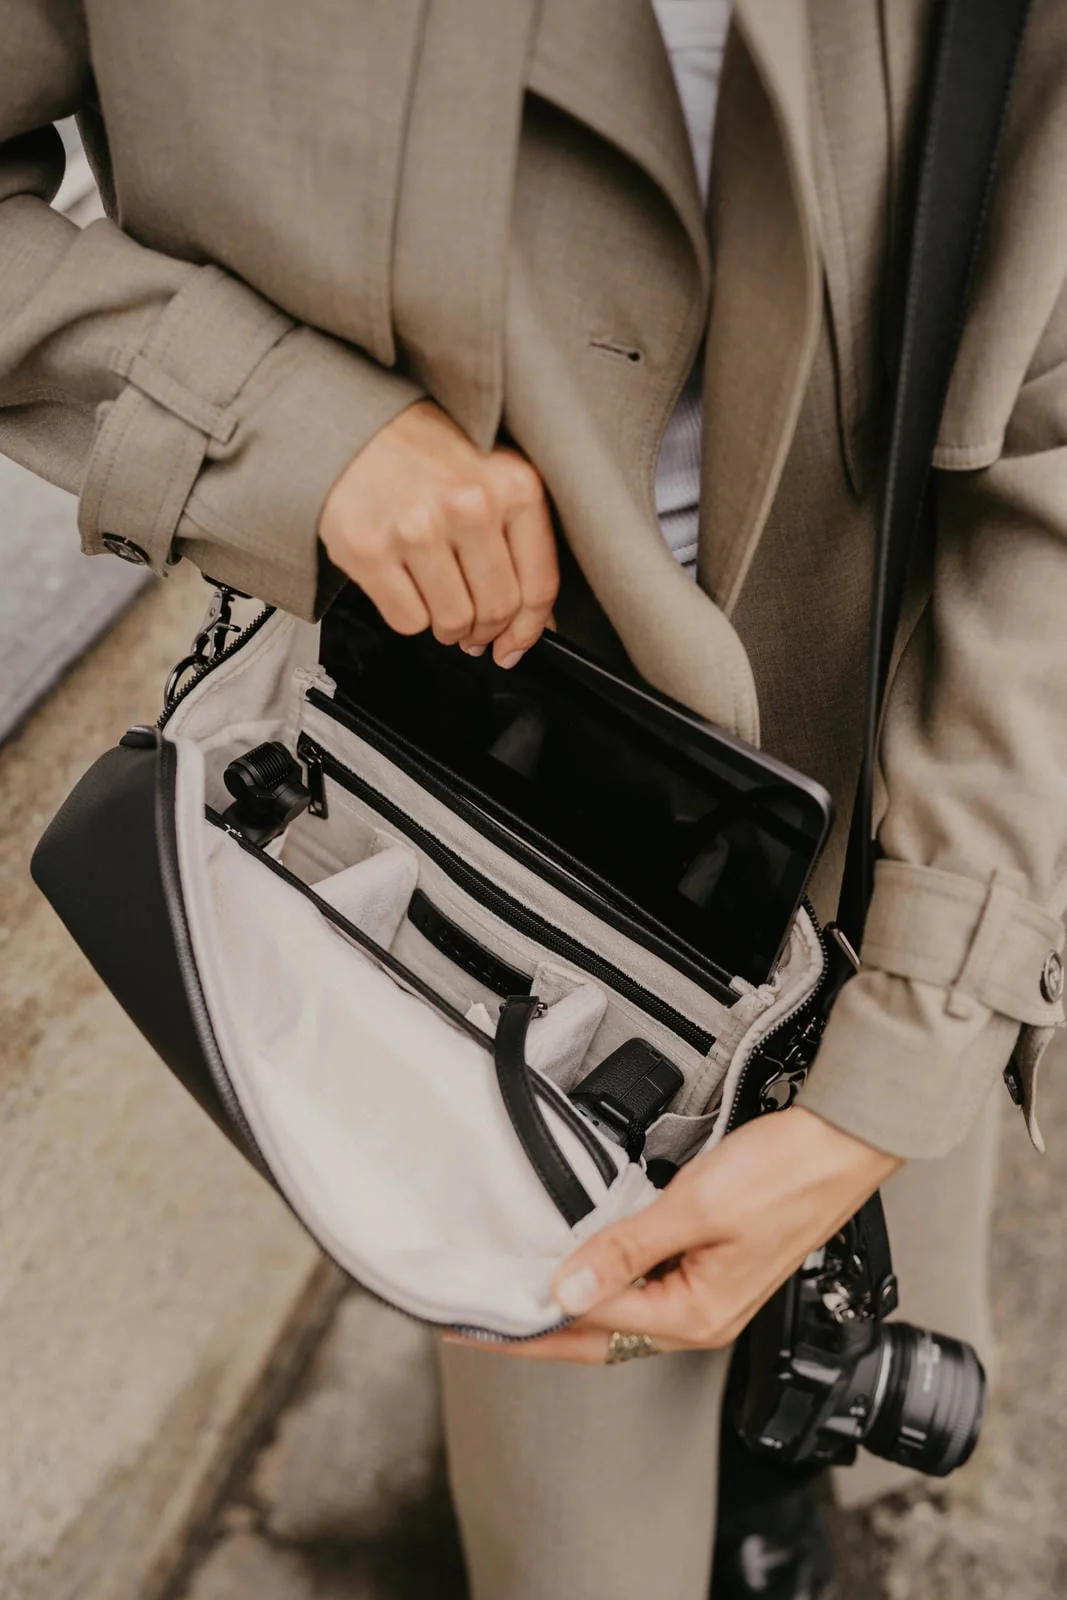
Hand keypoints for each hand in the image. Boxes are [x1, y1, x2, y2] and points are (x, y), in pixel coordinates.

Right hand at [319, 399, 557, 666]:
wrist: (352, 423)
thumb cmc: (426, 453)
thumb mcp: (491, 479)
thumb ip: (519, 542)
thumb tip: (538, 621)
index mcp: (514, 485)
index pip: (538, 585)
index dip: (529, 630)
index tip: (516, 645)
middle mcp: (470, 505)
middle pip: (497, 609)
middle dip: (486, 631)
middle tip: (474, 629)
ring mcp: (417, 528)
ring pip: (453, 622)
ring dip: (449, 628)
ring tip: (439, 604)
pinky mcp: (370, 550)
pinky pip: (408, 621)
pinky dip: (410, 616)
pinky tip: (406, 588)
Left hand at [446, 1108, 899, 1362]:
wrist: (841, 1141)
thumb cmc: (785, 1173)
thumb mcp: (694, 1208)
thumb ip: (626, 1251)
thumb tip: (566, 1292)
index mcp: (696, 1315)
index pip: (590, 1328)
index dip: (529, 1326)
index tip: (479, 1323)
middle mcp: (701, 1314)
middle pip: (601, 1333)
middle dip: (541, 1329)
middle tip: (482, 1320)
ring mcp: (707, 1289)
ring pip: (620, 1310)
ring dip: (570, 1304)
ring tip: (516, 1297)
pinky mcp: (710, 1261)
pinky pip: (641, 1283)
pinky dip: (602, 1277)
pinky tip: (578, 1265)